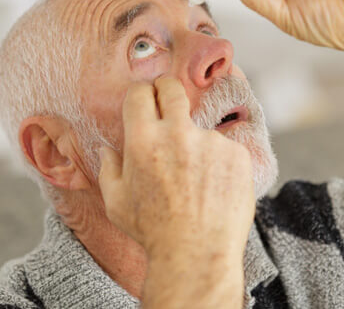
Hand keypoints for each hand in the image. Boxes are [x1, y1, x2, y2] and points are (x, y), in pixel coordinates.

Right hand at [98, 77, 254, 259]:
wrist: (196, 253)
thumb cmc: (152, 230)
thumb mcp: (116, 202)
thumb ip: (108, 168)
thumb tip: (107, 149)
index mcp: (143, 140)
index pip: (140, 93)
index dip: (141, 92)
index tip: (145, 96)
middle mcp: (177, 133)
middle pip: (172, 89)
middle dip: (166, 88)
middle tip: (167, 98)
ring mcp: (210, 141)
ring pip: (199, 129)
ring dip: (194, 144)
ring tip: (194, 181)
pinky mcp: (236, 152)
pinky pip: (223, 148)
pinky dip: (218, 161)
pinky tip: (213, 188)